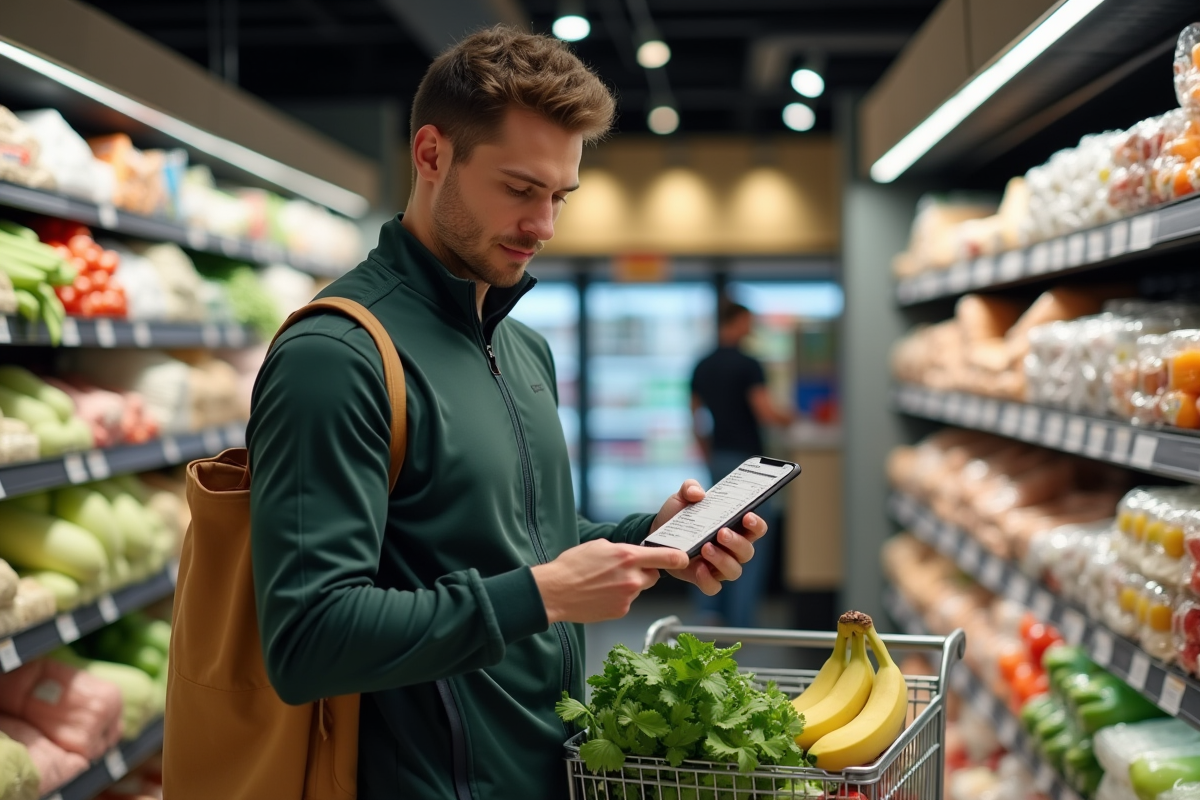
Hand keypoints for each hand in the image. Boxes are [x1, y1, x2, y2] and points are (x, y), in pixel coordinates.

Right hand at [531, 539, 688, 623]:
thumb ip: (622, 550)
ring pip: (639, 589)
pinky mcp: (621, 611)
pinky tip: (601, 594)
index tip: (684, 558)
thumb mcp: (599, 546)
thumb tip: (633, 553)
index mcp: (628, 557)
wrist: (555, 592)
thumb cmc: (572, 566)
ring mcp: (627, 597)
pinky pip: (627, 601)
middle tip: (625, 570)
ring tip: (605, 583)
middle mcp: (632, 578)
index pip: (667, 558)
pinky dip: (619, 598)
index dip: (679, 558)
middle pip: (653, 575)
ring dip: (629, 585)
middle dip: (644, 572)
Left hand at [650, 479, 768, 595]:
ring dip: (722, 560)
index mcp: (734, 527)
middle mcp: (732, 549)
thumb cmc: (678, 515)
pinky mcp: (703, 578)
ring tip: (705, 548)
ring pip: (734, 570)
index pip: (756, 529)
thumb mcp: (682, 497)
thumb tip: (697, 492)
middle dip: (737, 542)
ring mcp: (719, 566)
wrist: (657, 534)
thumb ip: (689, 488)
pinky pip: (713, 587)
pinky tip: (698, 568)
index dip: (757, 524)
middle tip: (721, 533)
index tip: (747, 516)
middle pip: (747, 551)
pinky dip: (707, 580)